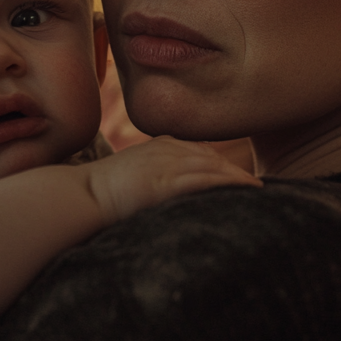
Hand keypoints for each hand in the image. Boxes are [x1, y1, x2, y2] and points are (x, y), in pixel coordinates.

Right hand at [84, 136, 262, 223]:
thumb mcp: (129, 174)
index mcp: (156, 145)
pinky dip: (229, 182)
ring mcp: (167, 163)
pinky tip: (245, 189)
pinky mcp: (167, 180)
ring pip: (213, 165)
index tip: (234, 173)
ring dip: (238, 176)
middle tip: (254, 183)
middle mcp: (165, 149)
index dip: (218, 162)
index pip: (197, 150)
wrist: (83, 195)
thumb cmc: (99, 191)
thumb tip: (156, 192)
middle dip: (234, 168)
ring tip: (257, 188)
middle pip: (210, 156)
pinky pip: (207, 178)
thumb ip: (148, 176)